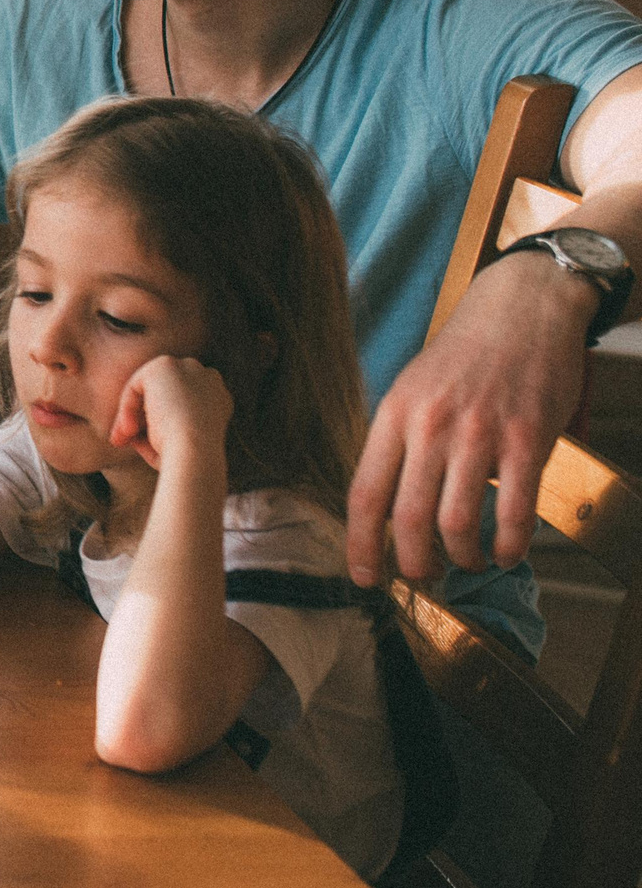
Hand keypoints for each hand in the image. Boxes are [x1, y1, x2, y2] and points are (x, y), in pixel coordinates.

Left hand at [108, 356, 231, 472]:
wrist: (195, 448)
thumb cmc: (186, 458)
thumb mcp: (176, 450)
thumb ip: (158, 436)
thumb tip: (135, 435)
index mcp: (219, 400)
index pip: (182, 404)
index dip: (157, 422)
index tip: (139, 443)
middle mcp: (208, 379)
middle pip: (164, 393)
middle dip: (140, 416)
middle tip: (123, 440)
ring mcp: (188, 367)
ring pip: (148, 390)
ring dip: (131, 414)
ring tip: (122, 440)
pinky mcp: (166, 364)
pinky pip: (136, 385)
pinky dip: (127, 408)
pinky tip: (129, 429)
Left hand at [347, 254, 588, 585]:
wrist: (520, 309)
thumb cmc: (463, 353)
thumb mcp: (411, 387)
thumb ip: (399, 440)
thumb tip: (387, 501)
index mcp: (394, 415)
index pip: (365, 494)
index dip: (361, 545)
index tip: (365, 576)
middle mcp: (430, 426)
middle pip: (409, 518)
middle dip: (415, 563)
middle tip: (425, 578)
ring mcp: (479, 433)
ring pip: (459, 521)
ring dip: (464, 556)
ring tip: (470, 562)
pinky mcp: (526, 438)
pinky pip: (516, 510)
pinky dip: (512, 544)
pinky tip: (510, 552)